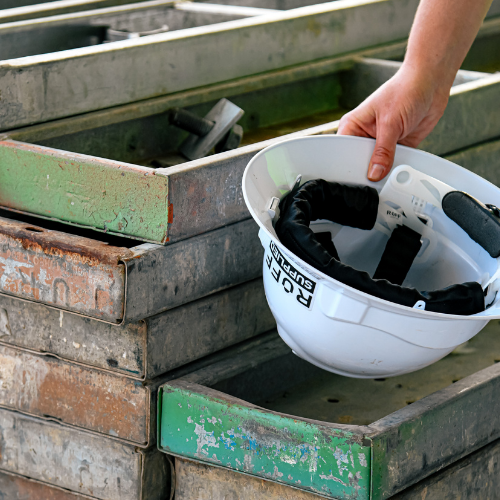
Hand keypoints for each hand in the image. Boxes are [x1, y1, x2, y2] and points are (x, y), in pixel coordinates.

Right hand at [337, 65, 449, 181]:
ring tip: (389, 172)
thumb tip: (375, 174)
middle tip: (375, 179)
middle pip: (360, 162)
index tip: (358, 178)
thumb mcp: (390, 122)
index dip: (349, 166)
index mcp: (353, 126)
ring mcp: (381, 142)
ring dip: (385, 170)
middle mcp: (365, 135)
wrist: (431, 82)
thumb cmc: (406, 89)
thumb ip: (383, 151)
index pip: (344, 152)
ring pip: (378, 166)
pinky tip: (401, 169)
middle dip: (369, 171)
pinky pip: (395, 164)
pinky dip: (399, 167)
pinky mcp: (397, 147)